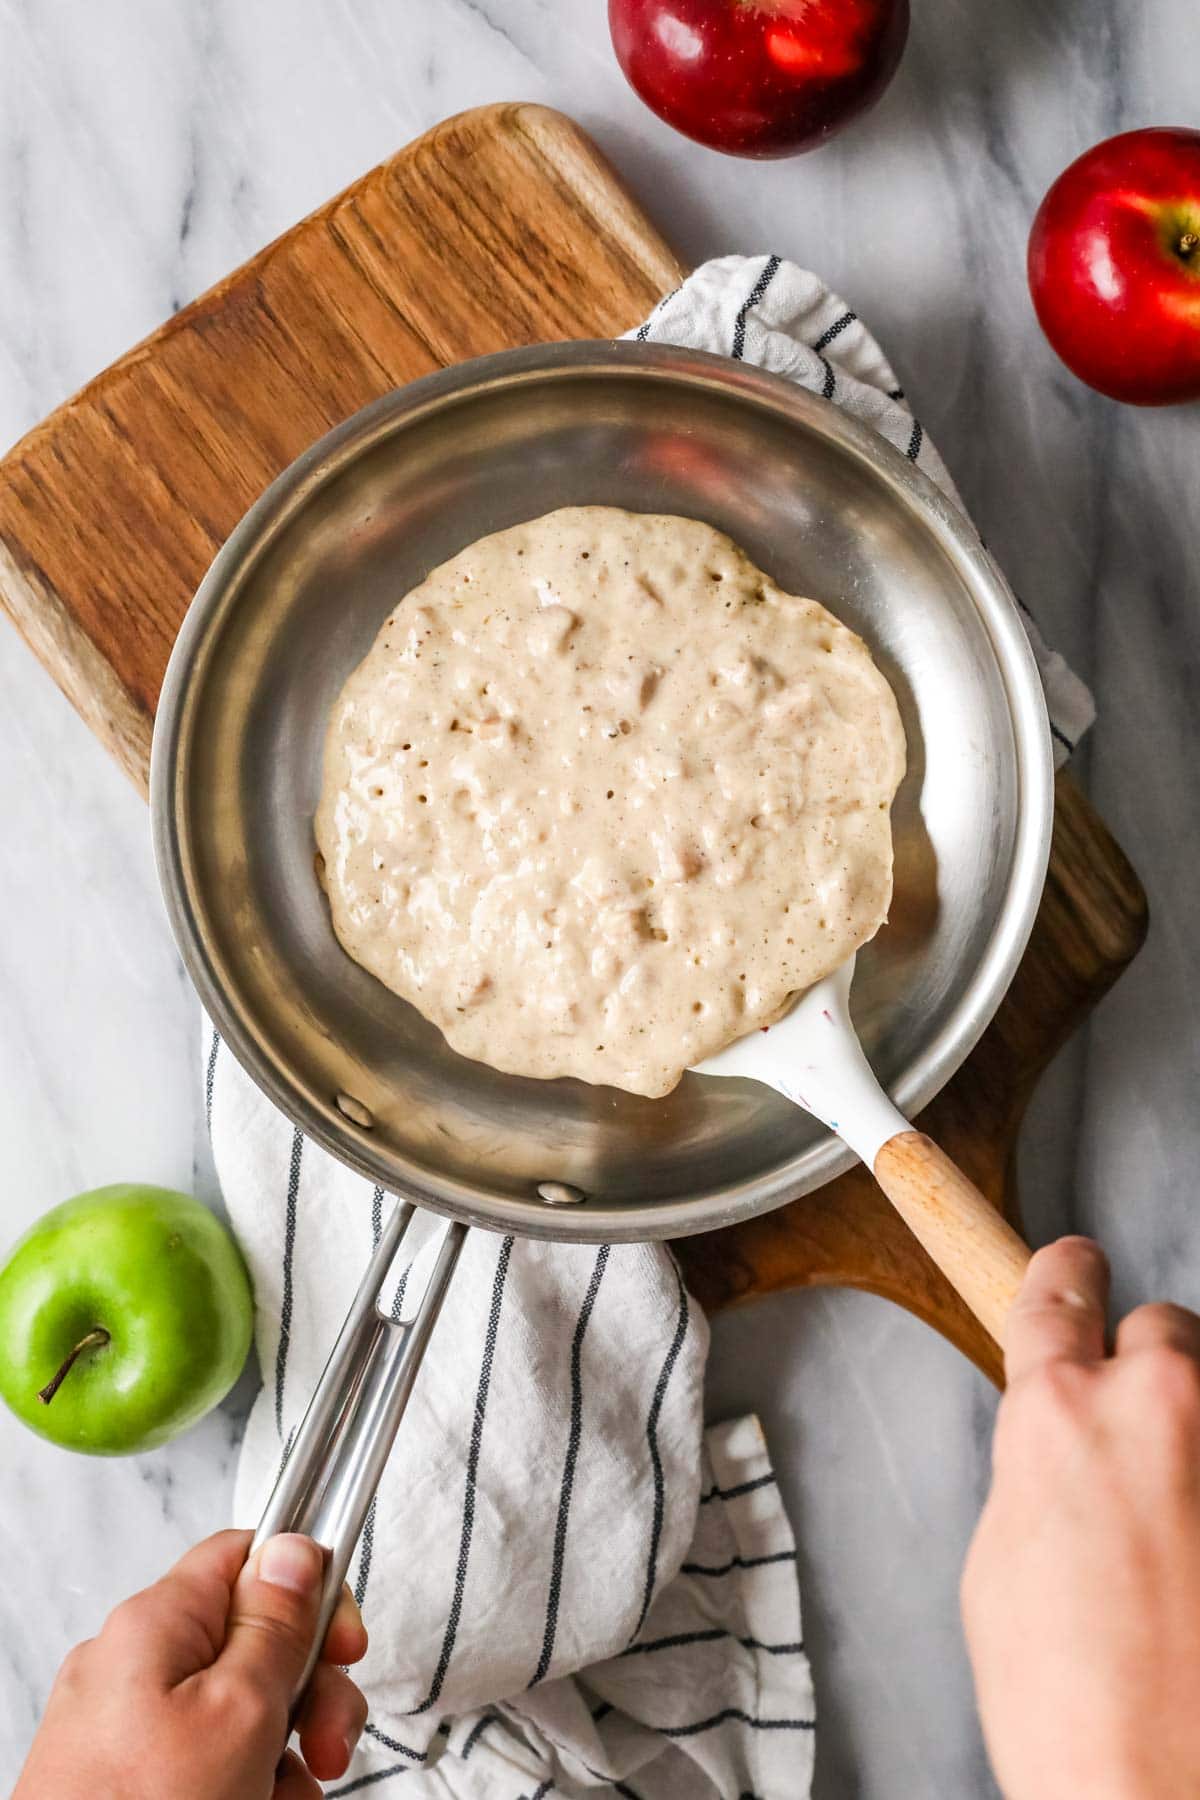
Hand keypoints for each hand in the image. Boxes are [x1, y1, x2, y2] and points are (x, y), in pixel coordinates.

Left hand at [14, 1530, 368, 1798]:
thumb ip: (275, 1624)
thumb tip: (294, 1548)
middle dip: (307, 1694)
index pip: (247, 1555)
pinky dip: (244, 1785)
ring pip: (237, 1712)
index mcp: (155, 1623)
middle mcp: (134, 1666)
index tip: (344, 1644)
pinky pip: (206, 1760)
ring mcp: (126, 1728)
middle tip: (328, 1745)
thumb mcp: (240, 1711)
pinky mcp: (127, 1778)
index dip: (308, 1589)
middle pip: (252, 1643)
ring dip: (282, 1755)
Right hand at [962, 1237, 1199, 1799]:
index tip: (1074, 1266)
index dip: (1063, 1276)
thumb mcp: (998, 1566)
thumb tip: (1062, 1449)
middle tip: (1141, 1454)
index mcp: (1058, 1414)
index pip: (1057, 1289)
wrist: (1164, 1799)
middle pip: (1167, 1327)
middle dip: (1149, 1375)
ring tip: (1188, 1537)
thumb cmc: (1071, 1710)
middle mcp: (1159, 1409)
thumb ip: (1036, 1471)